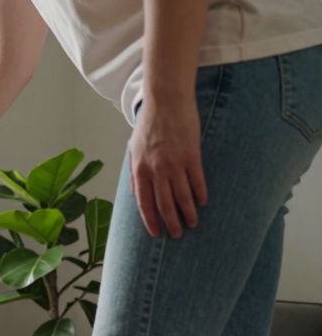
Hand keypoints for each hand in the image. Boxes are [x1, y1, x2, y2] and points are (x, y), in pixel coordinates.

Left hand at [128, 95, 207, 238]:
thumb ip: (134, 173)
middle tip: (177, 234)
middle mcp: (156, 169)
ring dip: (188, 212)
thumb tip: (134, 194)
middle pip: (164, 203)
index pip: (144, 203)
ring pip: (182, 195)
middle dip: (171, 222)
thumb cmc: (149, 125)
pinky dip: (200, 193)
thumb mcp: (133, 149)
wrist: (166, 101)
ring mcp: (174, 163)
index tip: (156, 233)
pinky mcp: (192, 155)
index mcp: (140, 169)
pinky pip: (197, 180)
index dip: (150, 220)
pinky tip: (203, 203)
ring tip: (192, 224)